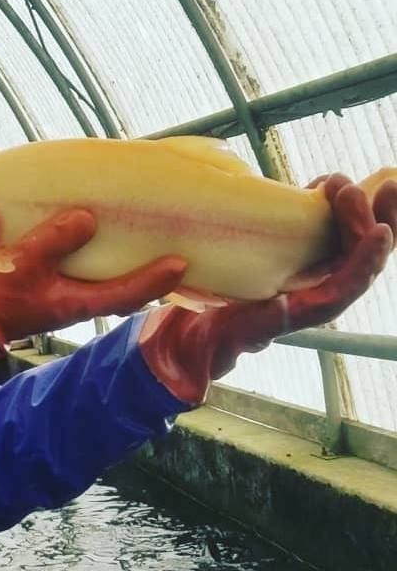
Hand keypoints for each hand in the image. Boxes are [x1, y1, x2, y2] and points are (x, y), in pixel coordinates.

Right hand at [0, 210, 187, 414]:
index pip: (128, 292)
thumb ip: (53, 241)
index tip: (182, 263)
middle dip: (155, 274)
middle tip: (180, 248)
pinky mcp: (55, 291)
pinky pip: (91, 275)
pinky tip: (102, 240)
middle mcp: (81, 303)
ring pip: (111, 282)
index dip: (156, 279)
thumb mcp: (21, 264)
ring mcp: (69, 299)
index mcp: (79, 302)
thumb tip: (87, 217)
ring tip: (149, 238)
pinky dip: (103, 260)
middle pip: (128, 290)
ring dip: (130, 264)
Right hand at [139, 173, 396, 404]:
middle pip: (357, 260)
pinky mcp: (296, 260)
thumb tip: (193, 391)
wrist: (192, 336)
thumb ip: (196, 373)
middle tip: (362, 187)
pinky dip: (331, 208)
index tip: (378, 232)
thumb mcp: (193, 358)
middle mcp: (310, 296)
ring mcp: (307, 275)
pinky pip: (327, 232)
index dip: (363, 264)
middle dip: (369, 222)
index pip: (341, 293)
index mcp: (292, 317)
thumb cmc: (195, 345)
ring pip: (349, 242)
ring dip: (357, 210)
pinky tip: (322, 185)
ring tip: (346, 179)